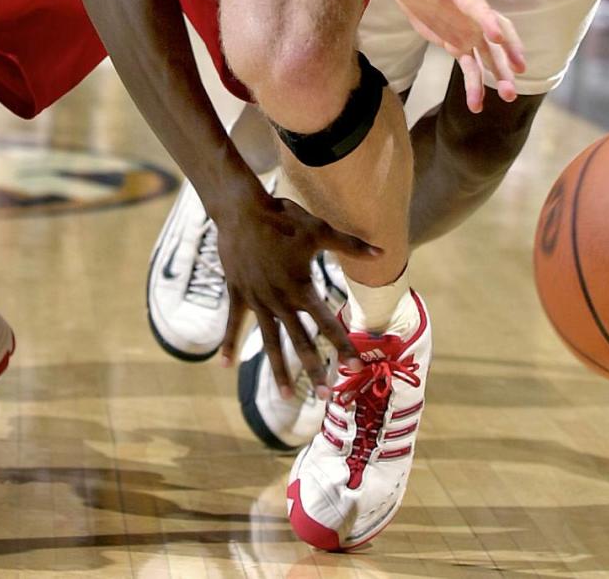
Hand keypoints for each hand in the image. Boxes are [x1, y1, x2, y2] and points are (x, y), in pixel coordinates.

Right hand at [214, 177, 379, 397]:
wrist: (241, 210)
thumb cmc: (283, 218)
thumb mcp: (320, 230)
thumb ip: (351, 246)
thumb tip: (383, 252)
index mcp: (301, 288)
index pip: (328, 323)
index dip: (343, 346)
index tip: (357, 367)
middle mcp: (279, 300)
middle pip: (300, 341)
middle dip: (315, 369)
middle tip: (327, 395)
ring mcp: (257, 300)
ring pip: (270, 341)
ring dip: (279, 370)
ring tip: (287, 396)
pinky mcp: (238, 293)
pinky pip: (233, 323)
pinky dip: (229, 343)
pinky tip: (225, 366)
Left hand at [378, 0, 524, 111]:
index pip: (478, 7)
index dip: (488, 21)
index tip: (497, 37)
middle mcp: (470, 14)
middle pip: (496, 33)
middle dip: (508, 53)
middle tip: (517, 73)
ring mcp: (467, 30)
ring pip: (489, 55)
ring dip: (500, 75)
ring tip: (508, 97)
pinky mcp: (457, 43)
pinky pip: (471, 66)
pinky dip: (475, 85)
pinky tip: (476, 105)